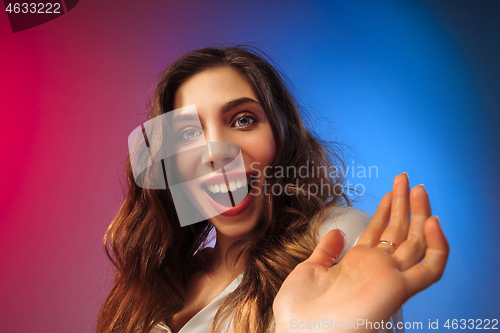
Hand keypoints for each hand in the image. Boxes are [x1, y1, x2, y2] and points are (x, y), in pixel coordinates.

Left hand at [273, 173, 448, 331]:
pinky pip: (430, 269)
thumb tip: (337, 231)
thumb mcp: (311, 270)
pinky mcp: (398, 289)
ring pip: (416, 243)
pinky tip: (433, 222)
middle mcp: (376, 269)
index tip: (391, 190)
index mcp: (357, 263)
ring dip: (421, 214)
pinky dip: (437, 247)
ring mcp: (389, 278)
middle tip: (406, 179)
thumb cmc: (300, 310)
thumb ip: (327, 251)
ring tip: (418, 188)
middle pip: (399, 231)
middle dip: (404, 204)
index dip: (387, 210)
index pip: (380, 231)